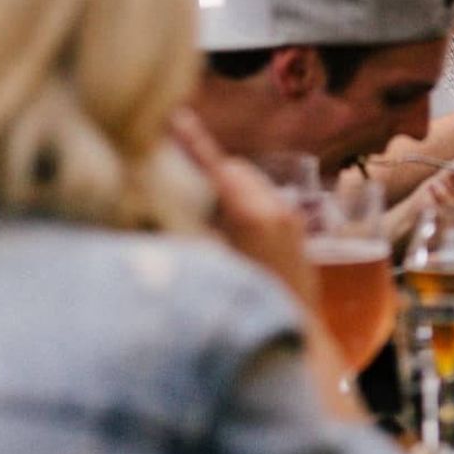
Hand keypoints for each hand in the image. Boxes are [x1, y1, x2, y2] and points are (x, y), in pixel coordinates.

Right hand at [169, 109, 313, 305]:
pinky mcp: (298, 233)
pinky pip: (267, 203)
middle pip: (235, 169)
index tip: (174, 116)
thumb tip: (155, 206)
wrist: (295, 337)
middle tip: (181, 175)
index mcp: (250, 215)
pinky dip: (247, 203)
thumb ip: (183, 231)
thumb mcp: (207, 267)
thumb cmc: (244, 307)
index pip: (216, 165)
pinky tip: (231, 230)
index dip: (192, 141)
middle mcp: (276, 209)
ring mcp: (292, 220)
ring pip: (252, 184)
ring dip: (229, 187)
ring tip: (206, 209)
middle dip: (209, 169)